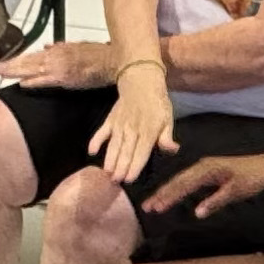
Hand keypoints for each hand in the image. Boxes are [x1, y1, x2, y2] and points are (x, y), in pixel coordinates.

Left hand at [0, 38, 115, 88]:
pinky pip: (44, 80)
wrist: (112, 61)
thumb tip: (47, 47)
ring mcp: (59, 67)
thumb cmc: (98, 55)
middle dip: (10, 65)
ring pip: (31, 69)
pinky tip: (21, 84)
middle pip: (28, 61)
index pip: (33, 56)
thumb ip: (60, 47)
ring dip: (15, 71)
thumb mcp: (77, 47)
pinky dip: (33, 82)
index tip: (6, 63)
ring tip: (1, 73)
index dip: (18, 60)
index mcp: (57, 50)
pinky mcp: (64, 78)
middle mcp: (55, 56)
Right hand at [89, 65, 177, 184]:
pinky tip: (91, 152)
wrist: (141, 82)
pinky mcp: (110, 120)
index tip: (129, 179)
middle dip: (120, 167)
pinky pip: (102, 132)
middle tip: (115, 181)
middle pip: (126, 151)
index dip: (135, 167)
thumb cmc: (157, 104)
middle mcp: (132, 129)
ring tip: (106, 173)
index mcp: (148, 131)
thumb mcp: (168, 119)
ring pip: (114, 145)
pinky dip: (96, 141)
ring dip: (109, 159)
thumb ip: (167, 136)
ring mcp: (119, 124)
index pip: (141, 152)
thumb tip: (172, 149)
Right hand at [143, 147, 263, 217]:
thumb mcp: (236, 192)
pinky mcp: (209, 171)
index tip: (155, 208)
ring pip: (182, 180)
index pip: (183, 185)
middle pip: (177, 181)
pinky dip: (178, 189)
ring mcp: (205, 168)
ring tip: (154, 203)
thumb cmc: (253, 178)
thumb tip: (197, 213)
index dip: (168, 197)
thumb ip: (216, 201)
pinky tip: (173, 195)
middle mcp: (202, 166)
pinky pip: (189, 180)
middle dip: (162, 194)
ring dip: (168, 191)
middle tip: (147, 207)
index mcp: (207, 170)